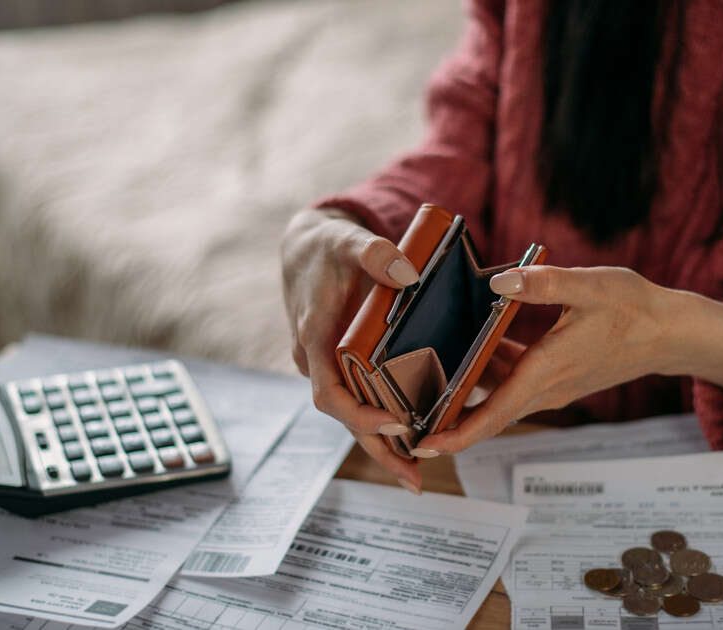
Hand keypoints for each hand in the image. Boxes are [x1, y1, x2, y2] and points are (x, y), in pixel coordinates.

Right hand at [280, 208, 424, 491]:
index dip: (359, 414)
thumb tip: (408, 273)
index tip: (395, 424)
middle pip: (345, 417)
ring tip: (416, 477)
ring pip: (355, 415)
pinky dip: (386, 422)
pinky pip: (364, 399)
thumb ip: (374, 253)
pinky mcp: (345, 366)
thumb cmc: (326, 247)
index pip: (329, 391)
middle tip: (414, 478)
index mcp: (314, 337)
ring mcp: (330, 367)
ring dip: (384, 446)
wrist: (306, 248)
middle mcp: (318, 361)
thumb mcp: (347, 241)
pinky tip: (416, 439)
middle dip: (379, 449)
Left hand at [412, 265, 722, 456]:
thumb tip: (497, 279)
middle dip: (446, 423)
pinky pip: (513, 385)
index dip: (457, 432)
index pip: (494, 412)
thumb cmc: (635, 307)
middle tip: (401, 421)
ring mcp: (552, 386)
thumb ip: (542, 282)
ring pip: (498, 399)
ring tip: (418, 384)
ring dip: (463, 398)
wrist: (671, 332)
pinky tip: (467, 350)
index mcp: (548, 370)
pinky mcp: (557, 378)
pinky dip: (487, 377)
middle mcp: (546, 387)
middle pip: (487, 416)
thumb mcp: (590, 285)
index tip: (423, 444)